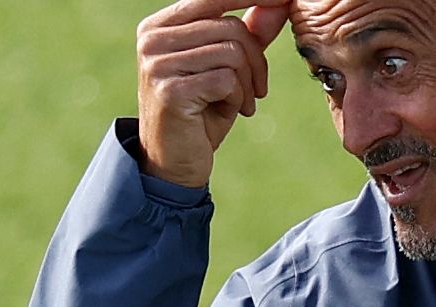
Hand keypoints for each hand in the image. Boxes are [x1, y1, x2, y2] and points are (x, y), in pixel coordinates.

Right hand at [134, 0, 289, 190]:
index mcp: (161, 25)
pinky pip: (226, 80)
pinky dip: (238, 98)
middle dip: (256, 59)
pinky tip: (231, 112)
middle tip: (259, 88)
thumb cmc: (200, 112)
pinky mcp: (170, 91)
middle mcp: (153, 38)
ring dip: (247, 83)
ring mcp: (158, 64)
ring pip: (232, 53)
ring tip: (242, 103)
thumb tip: (278, 5)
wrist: (172, 162)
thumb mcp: (225, 69)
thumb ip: (247, 35)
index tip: (282, 0)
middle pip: (230, 27)